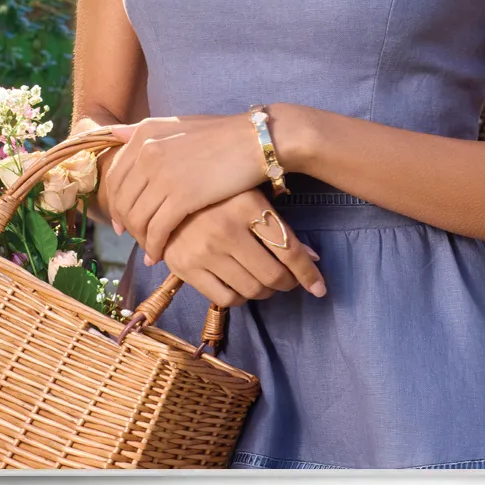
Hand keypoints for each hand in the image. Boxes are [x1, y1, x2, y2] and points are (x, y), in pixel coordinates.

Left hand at [103, 105, 303, 257]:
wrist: (255, 140)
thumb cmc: (222, 134)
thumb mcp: (180, 125)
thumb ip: (146, 132)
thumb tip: (115, 133)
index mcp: (145, 132)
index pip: (116, 175)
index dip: (115, 203)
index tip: (121, 221)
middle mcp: (147, 150)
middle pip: (123, 200)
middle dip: (127, 224)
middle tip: (135, 239)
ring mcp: (163, 174)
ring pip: (137, 218)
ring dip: (140, 238)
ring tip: (150, 248)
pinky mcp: (181, 196)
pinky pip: (157, 230)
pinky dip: (154, 246)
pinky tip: (159, 255)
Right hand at [157, 188, 326, 306]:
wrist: (164, 186)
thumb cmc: (217, 190)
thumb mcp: (251, 195)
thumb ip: (279, 225)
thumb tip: (313, 259)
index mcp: (248, 205)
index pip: (288, 250)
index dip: (308, 274)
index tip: (319, 288)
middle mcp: (227, 229)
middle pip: (272, 275)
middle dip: (289, 283)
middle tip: (291, 281)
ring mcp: (204, 250)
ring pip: (250, 289)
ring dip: (266, 292)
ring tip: (267, 283)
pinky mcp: (185, 266)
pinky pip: (225, 297)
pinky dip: (241, 298)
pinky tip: (243, 286)